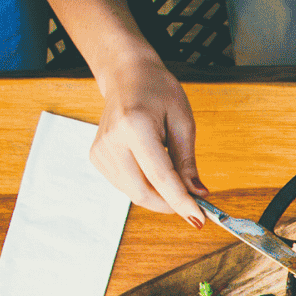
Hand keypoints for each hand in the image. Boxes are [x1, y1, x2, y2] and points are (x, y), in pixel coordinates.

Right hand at [90, 50, 207, 224]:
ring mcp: (100, 151)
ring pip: (135, 194)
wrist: (126, 75)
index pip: (161, 177)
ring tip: (172, 172)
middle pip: (144, 193)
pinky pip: (127, 186)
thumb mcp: (183, 121)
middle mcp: (112, 142)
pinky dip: (146, 186)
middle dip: (171, 204)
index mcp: (134, 128)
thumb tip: (197, 194)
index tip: (199, 220)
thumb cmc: (158, 92)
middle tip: (193, 201)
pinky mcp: (96, 158)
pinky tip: (152, 166)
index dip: (181, 202)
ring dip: (159, 195)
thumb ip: (187, 161)